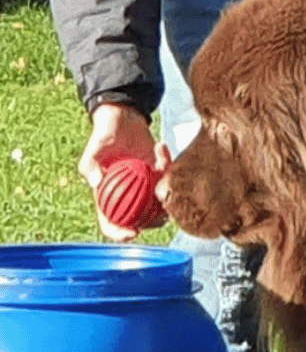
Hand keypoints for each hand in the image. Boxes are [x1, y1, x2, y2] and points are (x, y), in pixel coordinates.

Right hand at [78, 102, 157, 241]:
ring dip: (165, 191)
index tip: (131, 233)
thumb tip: (95, 183)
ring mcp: (147, 188)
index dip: (119, 233)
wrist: (123, 118)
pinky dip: (168, 165)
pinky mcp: (162, 176)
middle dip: (153, 219)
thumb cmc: (104, 134)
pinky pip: (170, 179)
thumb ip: (90, 166)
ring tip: (160, 166)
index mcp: (109, 195)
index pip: (110, 222)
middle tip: (159, 205)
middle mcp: (130, 196)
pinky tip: (160, 147)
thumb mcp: (94, 149)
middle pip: (142, 220)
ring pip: (161, 204)